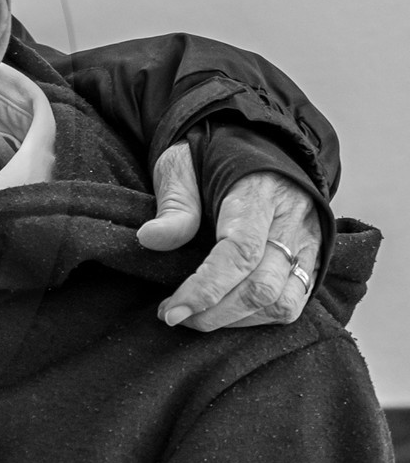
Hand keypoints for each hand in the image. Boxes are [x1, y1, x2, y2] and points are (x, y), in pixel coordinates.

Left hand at [137, 142, 320, 329]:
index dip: (206, 288)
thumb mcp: (182, 164)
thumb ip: (174, 204)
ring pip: (282, 302)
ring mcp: (308, 242)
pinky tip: (225, 312)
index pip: (240, 252)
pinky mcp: (312, 258)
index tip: (171, 311)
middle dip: (214, 312)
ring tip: (196, 316)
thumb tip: (149, 239)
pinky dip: (259, 318)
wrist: (257, 142)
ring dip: (235, 321)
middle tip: (173, 316)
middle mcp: (292, 221)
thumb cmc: (211, 154)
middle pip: (262, 285)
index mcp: (259, 192)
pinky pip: (293, 302)